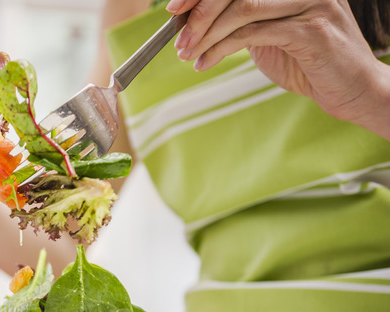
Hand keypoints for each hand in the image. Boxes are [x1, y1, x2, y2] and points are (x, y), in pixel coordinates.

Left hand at [167, 0, 389, 131]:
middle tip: (178, 38)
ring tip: (189, 55)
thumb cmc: (306, 63)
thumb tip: (190, 19)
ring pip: (242, 10)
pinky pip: (253, 33)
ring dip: (207, 34)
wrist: (350, 90)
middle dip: (199, 12)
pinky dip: (222, 49)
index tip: (174, 8)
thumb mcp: (265, 36)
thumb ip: (237, 22)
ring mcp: (311, 4)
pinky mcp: (312, 31)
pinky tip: (206, 63)